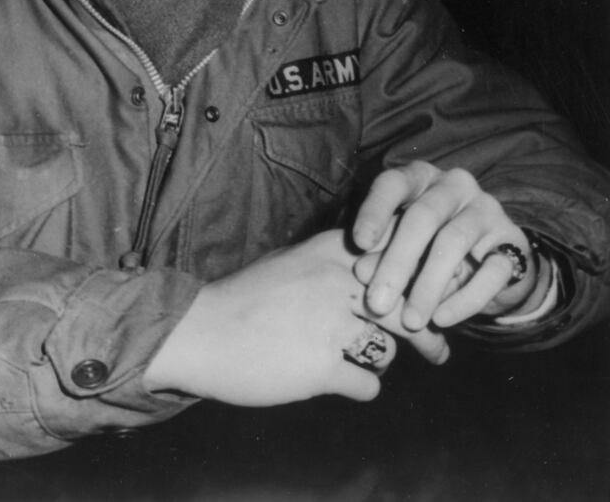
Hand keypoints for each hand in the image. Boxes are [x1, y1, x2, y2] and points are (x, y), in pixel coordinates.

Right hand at [144, 230, 448, 406]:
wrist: (200, 330)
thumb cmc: (244, 296)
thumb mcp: (292, 261)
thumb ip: (333, 261)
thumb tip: (374, 264)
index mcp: (332, 252)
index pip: (400, 257)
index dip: (422, 278)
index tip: (434, 294)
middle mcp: (338, 282)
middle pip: (409, 304)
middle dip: (429, 330)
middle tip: (439, 347)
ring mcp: (331, 325)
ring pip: (391, 347)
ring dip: (385, 358)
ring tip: (377, 363)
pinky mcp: (322, 367)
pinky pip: (368, 384)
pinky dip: (361, 387)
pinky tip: (348, 384)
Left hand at [352, 161, 536, 329]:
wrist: (492, 264)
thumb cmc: (430, 249)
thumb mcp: (404, 248)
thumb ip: (383, 254)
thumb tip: (362, 273)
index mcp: (421, 178)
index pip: (393, 184)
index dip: (374, 211)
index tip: (358, 244)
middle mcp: (454, 185)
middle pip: (422, 217)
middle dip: (396, 262)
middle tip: (377, 303)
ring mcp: (487, 210)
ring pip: (454, 241)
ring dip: (428, 285)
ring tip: (410, 321)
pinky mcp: (513, 241)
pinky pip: (490, 271)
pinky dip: (464, 300)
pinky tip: (442, 320)